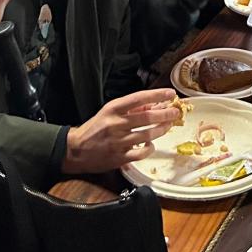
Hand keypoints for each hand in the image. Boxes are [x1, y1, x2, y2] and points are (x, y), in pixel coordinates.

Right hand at [62, 89, 184, 173]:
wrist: (76, 150)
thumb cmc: (94, 128)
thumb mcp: (109, 112)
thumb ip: (130, 108)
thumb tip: (153, 104)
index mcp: (113, 109)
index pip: (140, 98)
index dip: (157, 95)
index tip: (170, 93)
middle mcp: (116, 124)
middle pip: (147, 117)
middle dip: (165, 114)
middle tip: (175, 112)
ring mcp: (119, 142)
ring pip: (148, 135)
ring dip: (161, 129)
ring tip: (168, 125)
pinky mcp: (120, 158)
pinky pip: (141, 153)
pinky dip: (150, 148)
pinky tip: (152, 143)